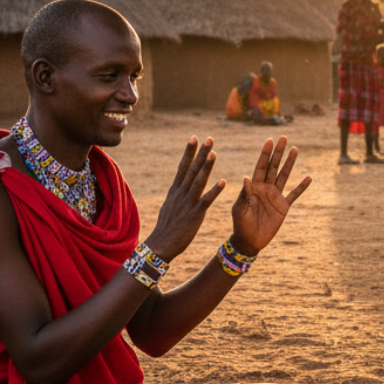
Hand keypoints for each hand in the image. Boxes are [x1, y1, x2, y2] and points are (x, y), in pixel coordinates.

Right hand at [145, 136, 224, 260]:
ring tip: (214, 153)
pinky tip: (223, 182)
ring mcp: (187, 203)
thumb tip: (178, 187)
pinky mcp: (194, 215)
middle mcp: (181, 193)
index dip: (189, 152)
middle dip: (200, 153)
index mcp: (175, 191)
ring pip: (198, 181)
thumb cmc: (166, 228)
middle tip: (209, 138)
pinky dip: (214, 191)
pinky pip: (206, 201)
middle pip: (191, 169)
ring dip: (206, 167)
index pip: (183, 167)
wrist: (160, 245)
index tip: (194, 137)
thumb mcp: (170, 207)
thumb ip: (176, 195)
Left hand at [230, 137, 311, 255]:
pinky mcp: (283, 207)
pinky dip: (302, 187)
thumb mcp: (239, 210)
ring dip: (290, 163)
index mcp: (253, 187)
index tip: (270, 140)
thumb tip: (246, 178)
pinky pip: (294, 194)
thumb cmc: (240, 225)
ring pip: (284, 176)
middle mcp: (265, 188)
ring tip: (295, 149)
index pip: (260, 166)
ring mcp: (275, 196)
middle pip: (273, 166)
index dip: (265, 154)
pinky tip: (309, 177)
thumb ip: (244, 195)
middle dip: (278, 152)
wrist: (249, 241)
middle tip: (284, 137)